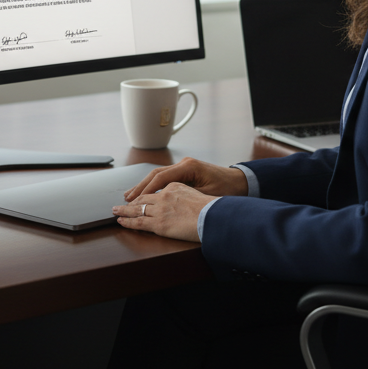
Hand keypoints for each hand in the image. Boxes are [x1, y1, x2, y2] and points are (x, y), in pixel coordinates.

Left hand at [112, 182, 215, 241]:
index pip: (155, 189)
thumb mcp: (200, 193)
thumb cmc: (213, 207)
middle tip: (122, 202)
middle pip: (143, 197)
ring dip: (125, 210)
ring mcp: (161, 209)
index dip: (145, 193)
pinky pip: (139, 222)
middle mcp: (165, 195)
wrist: (216, 216)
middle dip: (132, 200)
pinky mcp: (160, 224)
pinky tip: (121, 221)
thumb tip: (182, 201)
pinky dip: (128, 221)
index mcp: (175, 186)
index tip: (139, 196)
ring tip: (116, 211)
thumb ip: (186, 194)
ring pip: (138, 208)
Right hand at [122, 157, 247, 201]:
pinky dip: (153, 185)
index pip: (161, 178)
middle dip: (140, 187)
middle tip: (127, 199)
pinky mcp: (185, 172)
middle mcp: (184, 164)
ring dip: (144, 186)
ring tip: (130, 196)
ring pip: (158, 175)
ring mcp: (184, 166)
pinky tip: (146, 193)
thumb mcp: (207, 196)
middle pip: (155, 174)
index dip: (146, 190)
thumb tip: (167, 204)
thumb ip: (187, 197)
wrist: (241, 182)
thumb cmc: (228, 190)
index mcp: (189, 167)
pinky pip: (164, 178)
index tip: (136, 201)